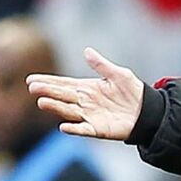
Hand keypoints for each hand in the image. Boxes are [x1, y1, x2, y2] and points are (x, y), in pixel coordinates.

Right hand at [26, 47, 143, 140]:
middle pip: (62, 96)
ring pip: (69, 111)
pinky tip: (64, 127)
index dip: (48, 82)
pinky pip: (83, 129)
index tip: (31, 79)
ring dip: (56, 108)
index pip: (63, 84)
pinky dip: (74, 129)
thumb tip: (87, 51)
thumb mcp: (119, 75)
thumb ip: (102, 65)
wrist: (149, 112)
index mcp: (87, 88)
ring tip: (42, 102)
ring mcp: (89, 116)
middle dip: (47, 92)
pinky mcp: (98, 129)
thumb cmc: (134, 92)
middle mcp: (85, 102)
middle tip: (33, 88)